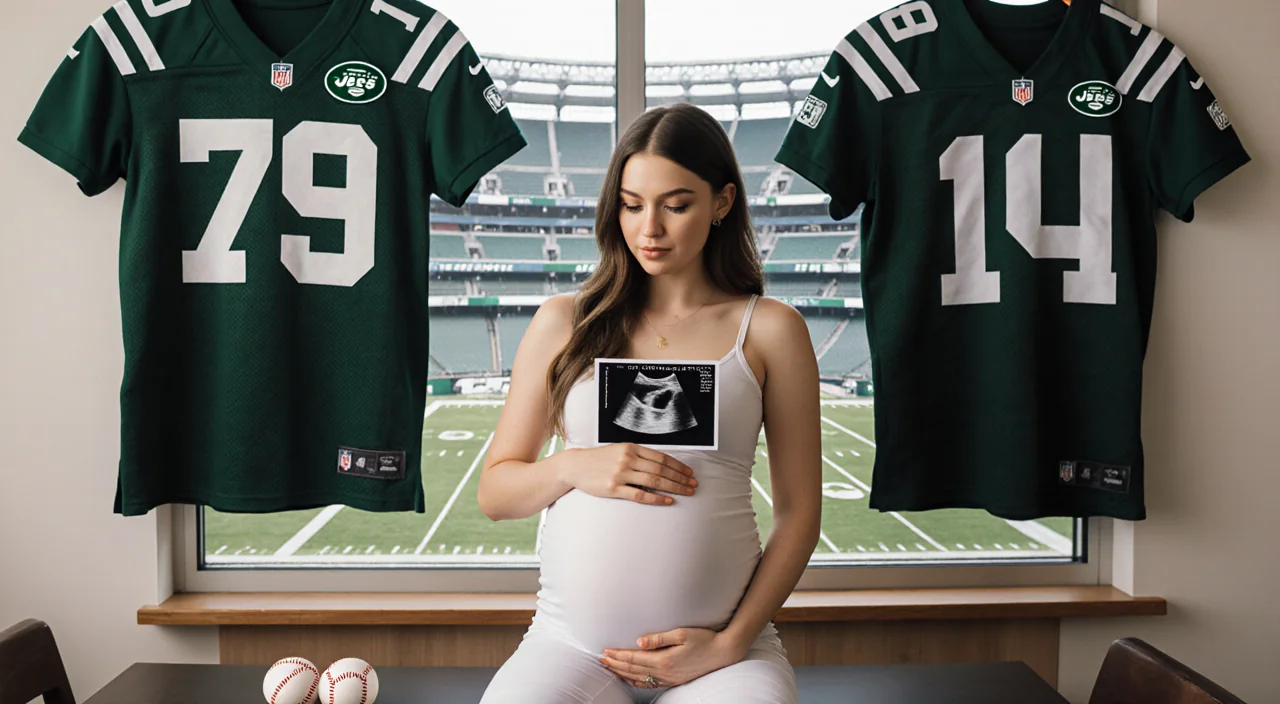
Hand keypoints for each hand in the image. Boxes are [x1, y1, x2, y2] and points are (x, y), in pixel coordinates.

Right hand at [560, 443, 696, 505]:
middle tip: (693, 485)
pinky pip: (640, 495)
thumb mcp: (619, 450)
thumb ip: (638, 455)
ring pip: (654, 482)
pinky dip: (656, 498)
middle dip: (680, 478)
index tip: (689, 473)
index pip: (661, 457)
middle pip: (661, 470)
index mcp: (631, 448)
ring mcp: (621, 474)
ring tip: (686, 492)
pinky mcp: (614, 488)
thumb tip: (662, 464)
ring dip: (674, 487)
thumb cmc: (599, 459)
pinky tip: (668, 500)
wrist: (576, 466)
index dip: (678, 466)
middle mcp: (628, 459)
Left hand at [598, 628, 742, 688]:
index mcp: (664, 659)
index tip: (605, 651)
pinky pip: (650, 684)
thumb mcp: (681, 633)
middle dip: (616, 664)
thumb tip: (639, 641)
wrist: (723, 652)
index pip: (634, 658)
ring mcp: (669, 678)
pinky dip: (636, 681)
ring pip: (639, 678)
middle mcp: (664, 672)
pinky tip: (629, 678)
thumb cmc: (704, 639)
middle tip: (601, 659)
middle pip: (633, 669)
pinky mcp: (674, 680)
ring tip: (610, 668)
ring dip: (623, 673)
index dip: (618, 655)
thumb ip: (658, 638)